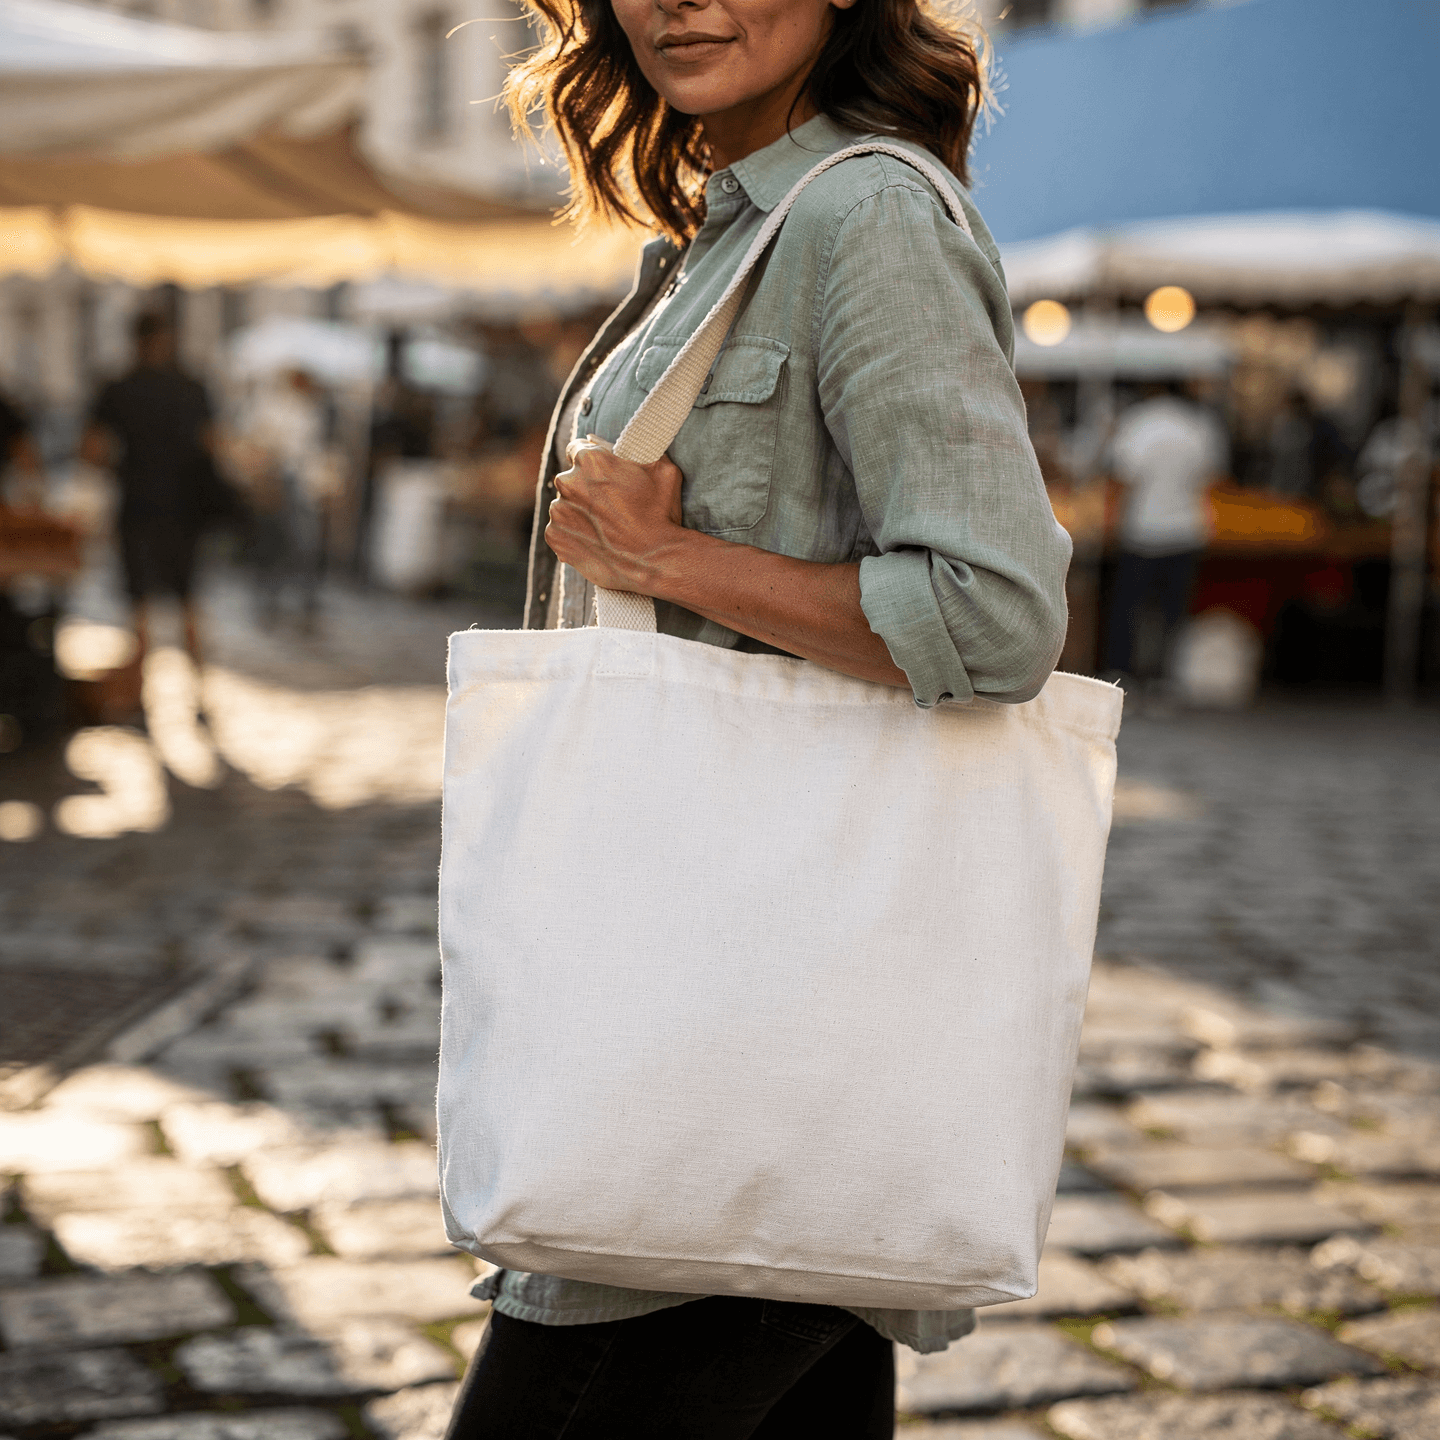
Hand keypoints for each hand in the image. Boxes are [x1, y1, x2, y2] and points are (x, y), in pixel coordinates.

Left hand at [545, 436, 686, 592]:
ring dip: (579, 512)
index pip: (578, 449)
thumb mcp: (661, 469)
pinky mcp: (555, 537)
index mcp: (590, 459)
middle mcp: (568, 481)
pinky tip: (596, 542)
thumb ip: (635, 448)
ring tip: (605, 528)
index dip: (592, 463)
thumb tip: (606, 440)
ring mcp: (559, 511)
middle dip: (585, 488)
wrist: (654, 561)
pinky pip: (559, 531)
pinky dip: (573, 535)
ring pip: (564, 505)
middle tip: (610, 506)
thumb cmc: (661, 514)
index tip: (601, 475)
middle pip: (570, 478)